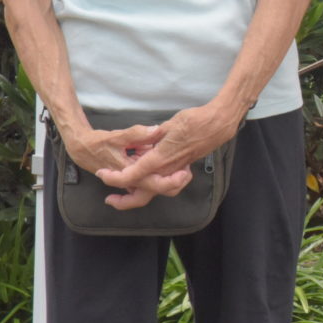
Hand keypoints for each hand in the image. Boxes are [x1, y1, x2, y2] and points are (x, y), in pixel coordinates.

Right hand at [61, 120, 189, 209]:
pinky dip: (158, 173)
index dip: (172, 180)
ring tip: (181, 165)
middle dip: (174, 182)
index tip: (185, 172)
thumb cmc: (98, 143)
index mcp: (131, 173)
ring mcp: (132, 180)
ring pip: (153, 185)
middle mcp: (132, 180)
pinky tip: (165, 160)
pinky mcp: (132, 176)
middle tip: (187, 170)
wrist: (81, 149)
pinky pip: (147, 179)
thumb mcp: (117, 136)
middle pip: (158, 189)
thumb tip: (157, 129)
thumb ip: (138, 133)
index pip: (155, 183)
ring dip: (167, 177)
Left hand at [92, 106, 232, 208]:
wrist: (219, 124)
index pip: (133, 175)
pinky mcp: (182, 168)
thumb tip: (143, 137)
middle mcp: (168, 170)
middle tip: (110, 200)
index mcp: (161, 159)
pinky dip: (152, 187)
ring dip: (138, 195)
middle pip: (144, 195)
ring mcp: (176, 171)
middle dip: (125, 201)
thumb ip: (153, 134)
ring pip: (155, 193)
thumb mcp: (170, 124)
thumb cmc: (196, 121)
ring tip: (125, 192)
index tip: (102, 174)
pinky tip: (145, 179)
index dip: (115, 178)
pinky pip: (165, 185)